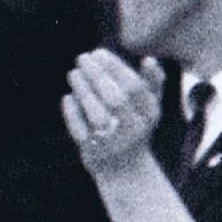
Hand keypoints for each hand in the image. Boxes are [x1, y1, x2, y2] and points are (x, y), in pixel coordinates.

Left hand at [60, 48, 163, 173]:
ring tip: (73, 73)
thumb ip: (153, 82)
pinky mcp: (94, 153)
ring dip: (83, 90)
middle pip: (115, 99)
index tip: (98, 52)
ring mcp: (113, 143)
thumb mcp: (149, 105)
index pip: (134, 87)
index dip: (115, 67)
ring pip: (97, 114)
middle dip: (96, 75)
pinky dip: (73, 112)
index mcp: (149, 115)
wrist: (125, 169)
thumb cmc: (135, 125)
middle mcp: (134, 130)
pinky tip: (68, 97)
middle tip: (82, 58)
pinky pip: (81, 130)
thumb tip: (149, 59)